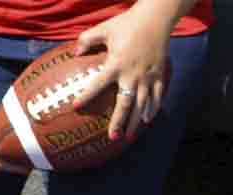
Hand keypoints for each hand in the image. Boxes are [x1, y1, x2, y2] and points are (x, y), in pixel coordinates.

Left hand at [75, 4, 173, 140]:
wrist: (155, 19)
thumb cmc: (127, 23)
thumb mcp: (104, 28)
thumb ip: (87, 39)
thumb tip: (74, 53)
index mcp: (116, 63)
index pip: (97, 84)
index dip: (86, 96)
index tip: (76, 107)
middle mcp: (132, 75)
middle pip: (124, 104)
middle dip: (118, 122)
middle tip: (112, 137)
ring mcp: (147, 78)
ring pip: (141, 106)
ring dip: (135, 123)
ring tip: (128, 137)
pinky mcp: (159, 77)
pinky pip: (156, 98)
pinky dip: (152, 110)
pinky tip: (146, 121)